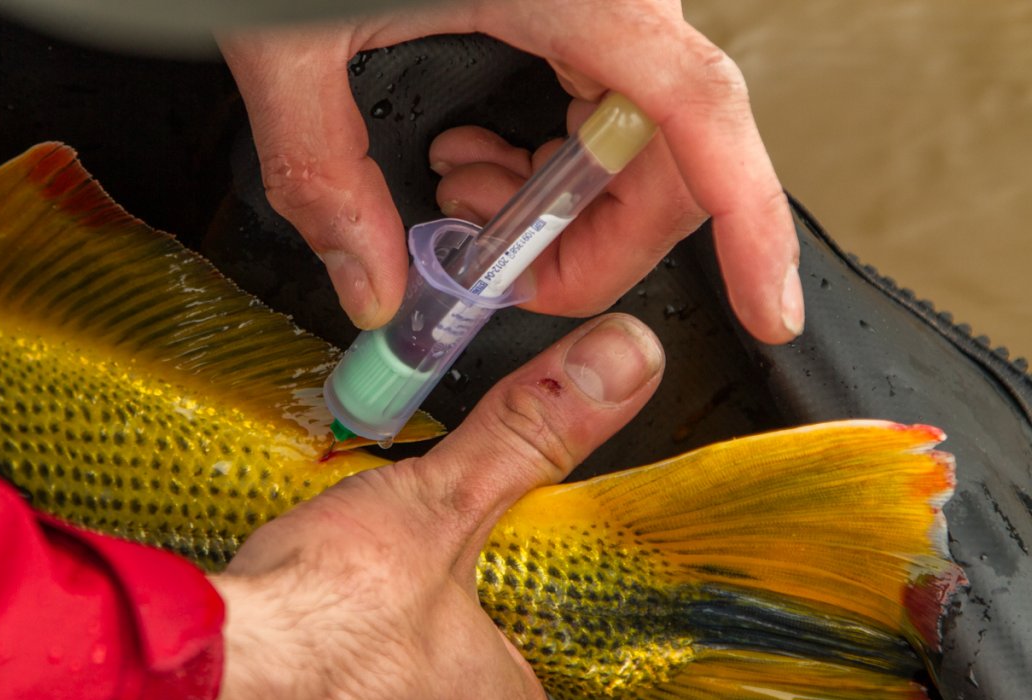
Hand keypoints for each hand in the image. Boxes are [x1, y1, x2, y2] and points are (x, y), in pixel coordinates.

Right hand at [136, 313, 663, 699]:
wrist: (208, 676)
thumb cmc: (321, 629)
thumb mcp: (448, 506)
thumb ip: (532, 434)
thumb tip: (618, 365)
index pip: (555, 633)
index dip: (525, 568)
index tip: (498, 530)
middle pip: (485, 636)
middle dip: (454, 582)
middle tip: (423, 550)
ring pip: (417, 646)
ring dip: (395, 596)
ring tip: (374, 569)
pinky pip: (358, 655)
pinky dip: (348, 614)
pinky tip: (332, 588)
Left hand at [218, 0, 801, 342]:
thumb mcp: (293, 44)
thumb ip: (324, 171)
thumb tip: (369, 284)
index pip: (700, 110)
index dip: (750, 223)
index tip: (768, 307)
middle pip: (672, 155)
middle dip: (592, 244)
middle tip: (505, 277)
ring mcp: (608, 4)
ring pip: (640, 145)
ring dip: (563, 207)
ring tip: (466, 200)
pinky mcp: (587, 12)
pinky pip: (609, 111)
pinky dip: (555, 166)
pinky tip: (485, 164)